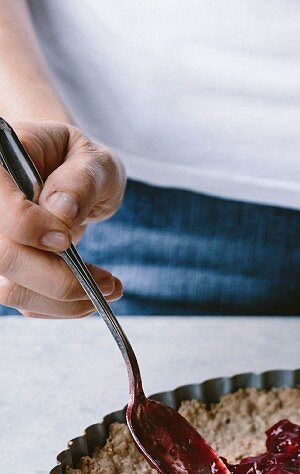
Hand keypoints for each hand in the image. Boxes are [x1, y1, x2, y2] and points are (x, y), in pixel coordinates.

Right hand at [0, 121, 124, 317]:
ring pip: (13, 290)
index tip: (67, 240)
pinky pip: (28, 303)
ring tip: (108, 288)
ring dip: (66, 301)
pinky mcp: (11, 272)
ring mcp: (0, 243)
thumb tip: (60, 211)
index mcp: (1, 167)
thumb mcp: (93, 160)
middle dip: (59, 279)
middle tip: (108, 282)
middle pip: (4, 258)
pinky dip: (65, 306)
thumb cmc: (79, 161)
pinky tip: (92, 290)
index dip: (32, 229)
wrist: (69, 174)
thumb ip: (80, 180)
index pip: (4, 211)